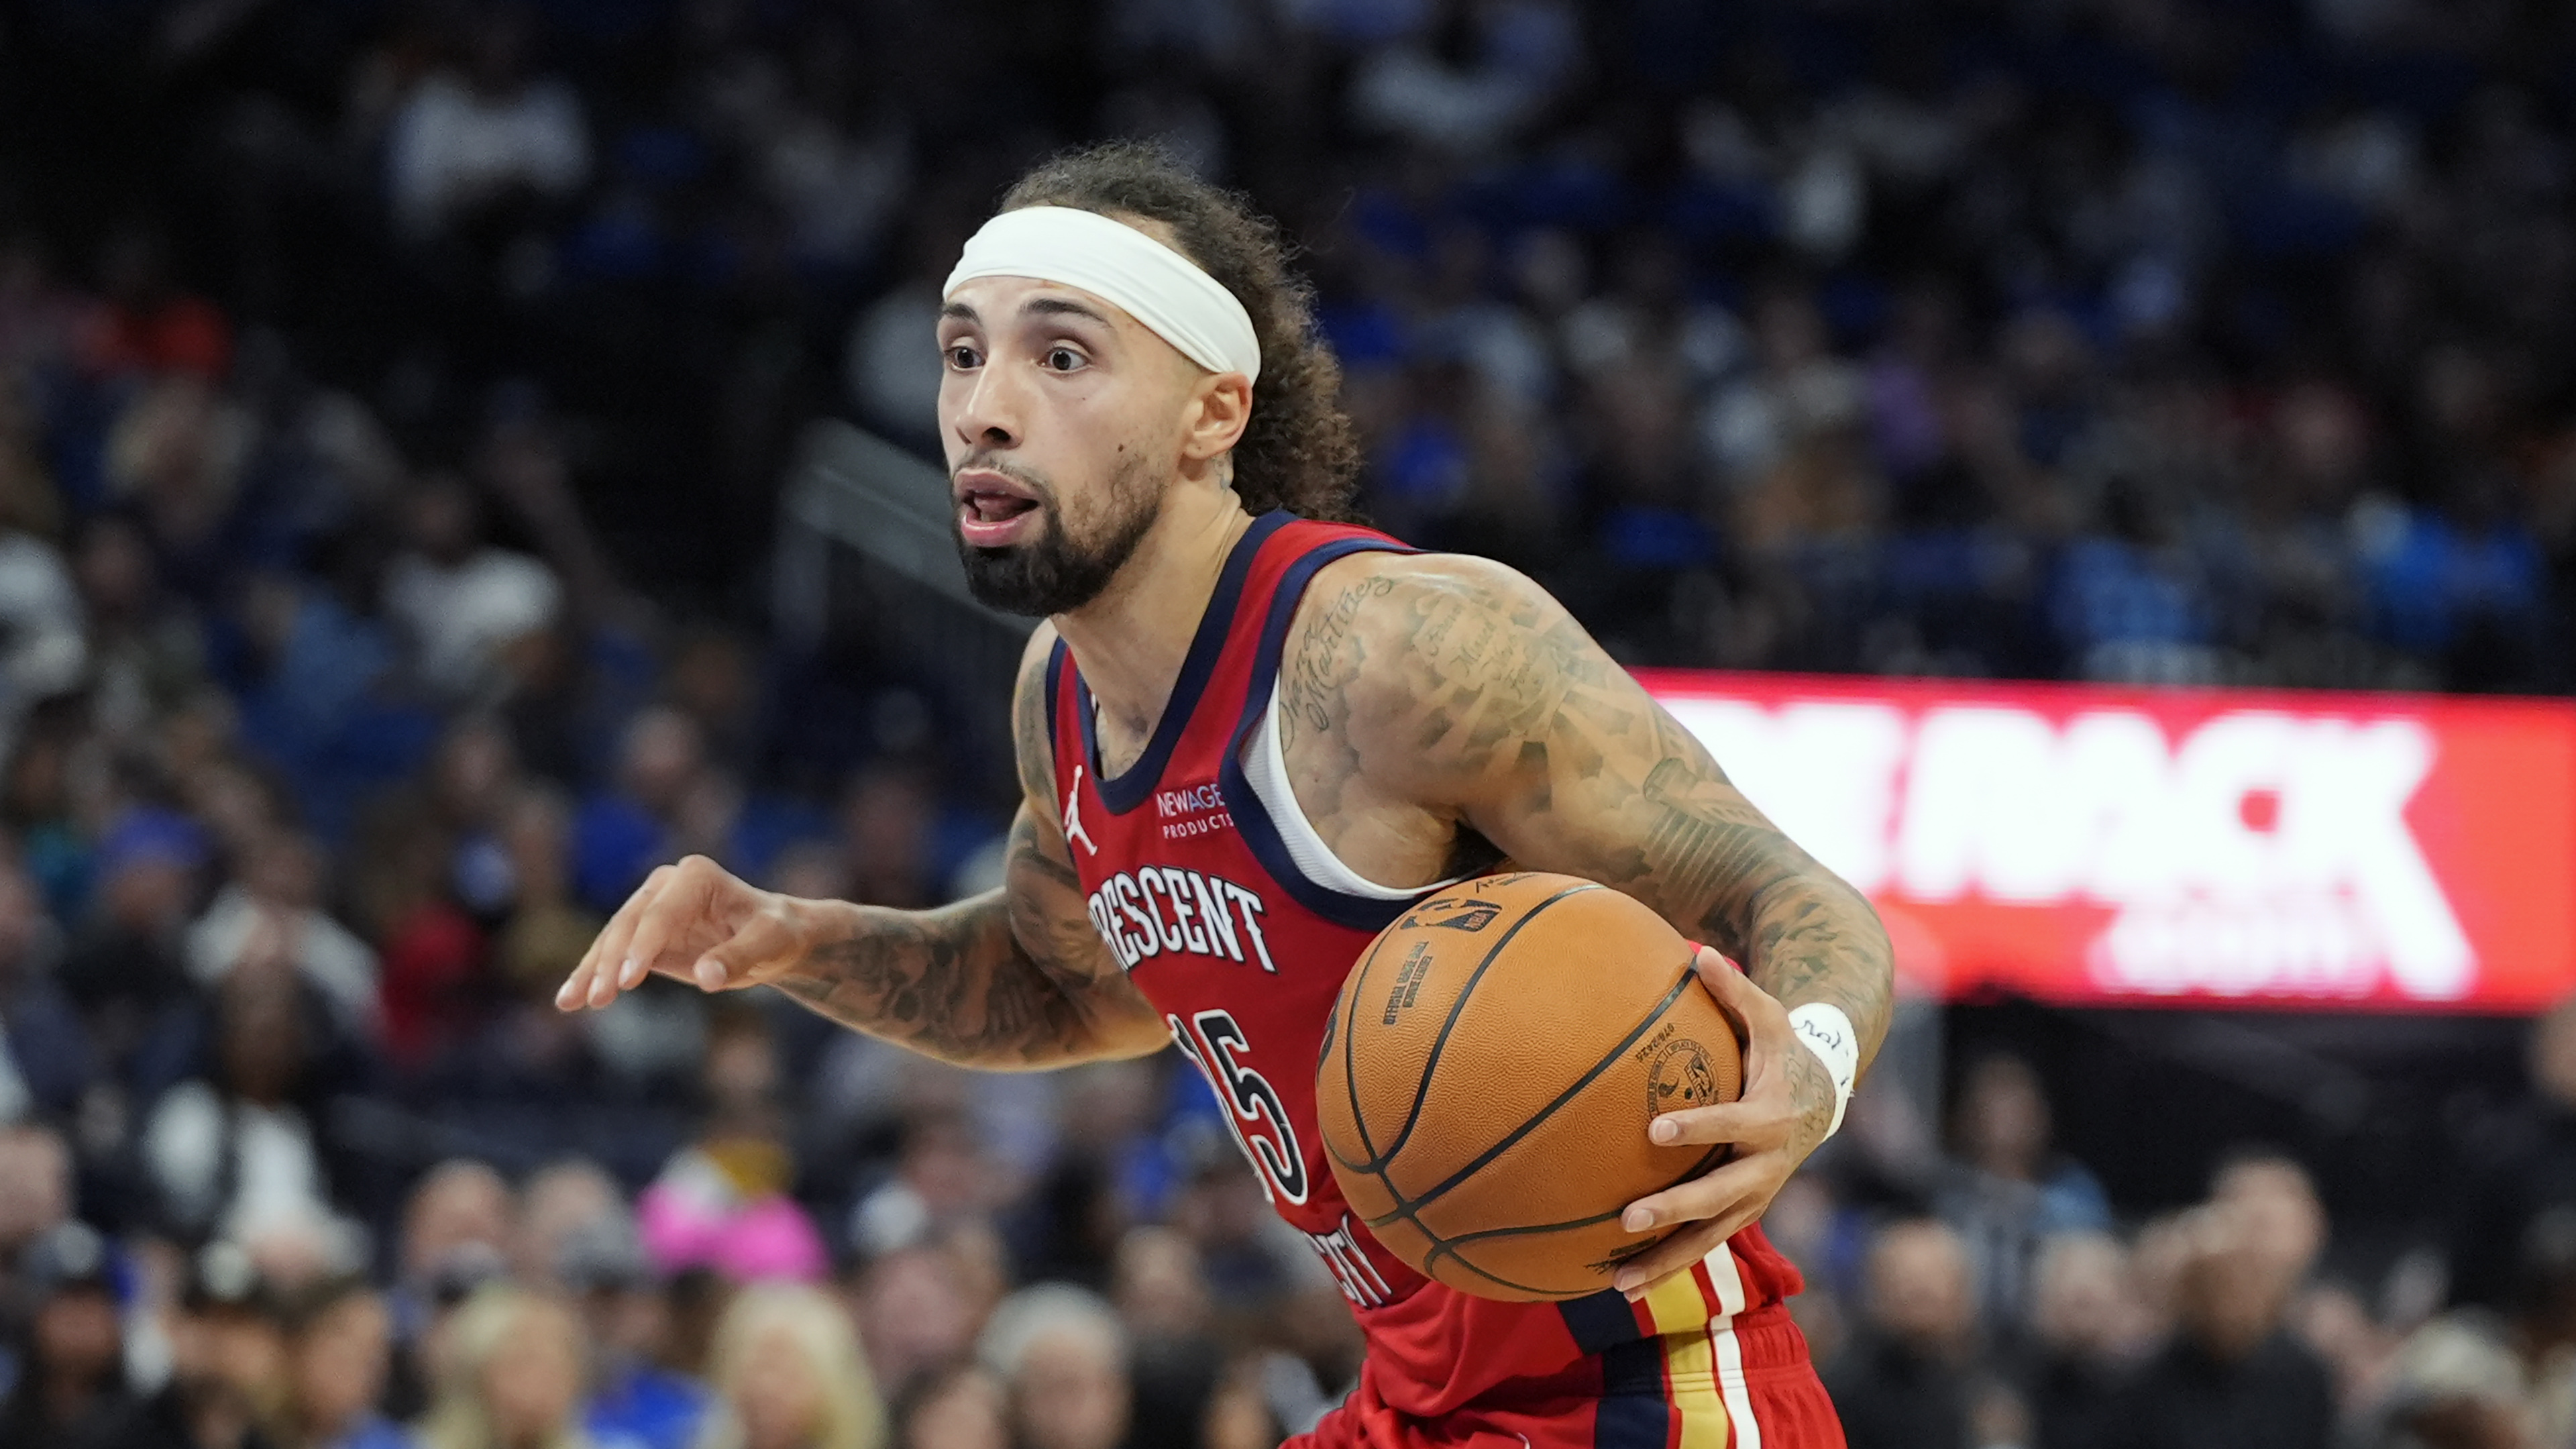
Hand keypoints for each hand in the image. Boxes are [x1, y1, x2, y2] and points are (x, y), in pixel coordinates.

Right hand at [554, 854, 811, 1010]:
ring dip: (590, 971)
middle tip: (600, 998)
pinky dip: (590, 975)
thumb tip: (706, 976)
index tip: (628, 981)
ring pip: (612, 939)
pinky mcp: (643, 934)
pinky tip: (569, 1000)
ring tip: (571, 1002)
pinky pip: (611, 955)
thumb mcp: (770, 943)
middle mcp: (666, 884)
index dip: (643, 947)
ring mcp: (650, 907)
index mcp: (696, 876)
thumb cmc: (777, 933)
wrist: (776, 936)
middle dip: (611, 962)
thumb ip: (738, 957)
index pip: (660, 914)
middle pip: (629, 925)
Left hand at [1611, 947, 1834, 1297]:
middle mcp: (1765, 1166)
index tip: (1655, 1130)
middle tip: (1627, 1216)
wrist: (1824, 1096)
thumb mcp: (1769, 1015)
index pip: (1730, 1124)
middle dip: (1674, 1208)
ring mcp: (1755, 1196)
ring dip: (1665, 1260)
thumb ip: (1734, 989)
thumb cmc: (1782, 1048)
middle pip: (1718, 1195)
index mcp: (1768, 1116)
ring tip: (1617, 1282)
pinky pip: (1703, 1245)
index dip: (1697, 1128)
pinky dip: (1666, 1266)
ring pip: (1709, 1237)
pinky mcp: (1743, 1213)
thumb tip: (1698, 952)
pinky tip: (1620, 1283)